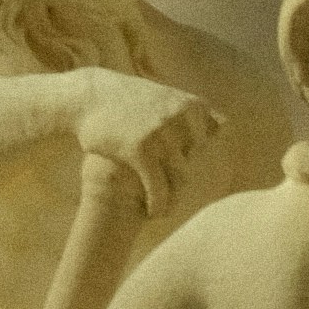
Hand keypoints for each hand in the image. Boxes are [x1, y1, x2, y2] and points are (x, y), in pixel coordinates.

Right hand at [66, 71, 214, 210]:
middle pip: (198, 163)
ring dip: (174, 200)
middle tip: (175, 198)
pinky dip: (158, 204)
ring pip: (181, 179)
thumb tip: (222, 125)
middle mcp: (181, 117)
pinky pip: (159, 187)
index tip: (186, 169)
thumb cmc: (124, 98)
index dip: (202, 157)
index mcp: (190, 104)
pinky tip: (151, 212)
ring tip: (163, 211)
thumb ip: (190, 112)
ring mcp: (162, 134)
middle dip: (186, 183)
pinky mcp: (141, 150)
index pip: (215, 138)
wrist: (87, 96)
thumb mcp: (164, 95)